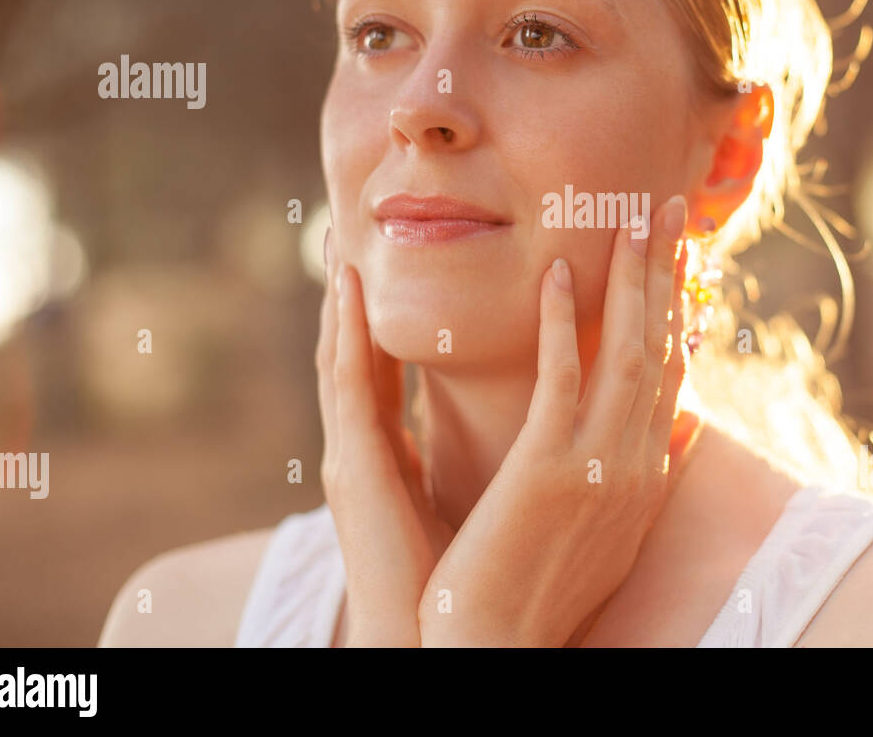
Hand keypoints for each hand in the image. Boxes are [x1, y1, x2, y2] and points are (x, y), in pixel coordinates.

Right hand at [317, 229, 452, 646]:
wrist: (450, 640)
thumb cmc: (471, 579)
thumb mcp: (475, 497)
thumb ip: (483, 452)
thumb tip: (531, 416)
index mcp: (394, 455)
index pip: (391, 370)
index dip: (388, 318)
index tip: (397, 265)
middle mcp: (366, 447)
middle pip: (360, 353)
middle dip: (353, 295)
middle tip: (352, 232)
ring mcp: (352, 455)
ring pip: (346, 356)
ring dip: (342, 295)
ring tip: (341, 238)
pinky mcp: (354, 468)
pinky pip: (350, 386)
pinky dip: (347, 332)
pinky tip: (351, 286)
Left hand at [416, 195, 699, 646]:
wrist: (503, 645)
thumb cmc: (548, 582)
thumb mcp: (617, 524)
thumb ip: (654, 469)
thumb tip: (694, 427)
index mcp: (648, 471)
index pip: (672, 372)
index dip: (676, 308)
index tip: (678, 257)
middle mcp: (637, 462)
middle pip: (660, 349)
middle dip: (666, 275)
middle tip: (668, 209)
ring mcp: (598, 464)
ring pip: (625, 353)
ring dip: (631, 280)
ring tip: (635, 217)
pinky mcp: (550, 469)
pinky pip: (560, 379)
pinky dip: (561, 323)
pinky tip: (559, 272)